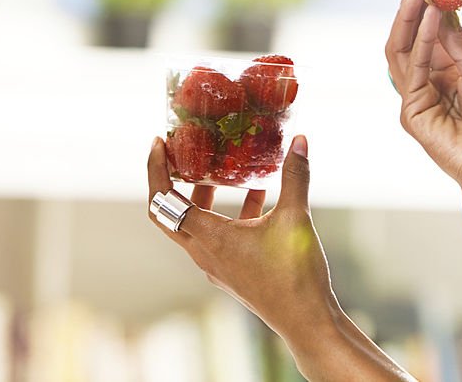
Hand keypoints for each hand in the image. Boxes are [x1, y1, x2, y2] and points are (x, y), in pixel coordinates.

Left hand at [146, 135, 336, 342]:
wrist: (306, 320)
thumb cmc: (295, 275)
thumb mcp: (296, 218)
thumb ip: (295, 177)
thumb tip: (300, 141)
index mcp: (210, 238)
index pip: (164, 200)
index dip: (156, 169)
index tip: (160, 143)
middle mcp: (205, 253)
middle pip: (172, 211)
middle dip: (175, 179)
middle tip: (183, 153)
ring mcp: (218, 265)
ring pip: (197, 224)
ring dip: (206, 195)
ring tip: (225, 170)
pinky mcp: (233, 271)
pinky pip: (219, 236)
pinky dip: (229, 213)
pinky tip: (259, 197)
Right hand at [384, 0, 461, 189]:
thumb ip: (456, 42)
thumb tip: (438, 9)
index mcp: (443, 75)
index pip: (426, 35)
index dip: (426, 7)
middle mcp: (425, 84)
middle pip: (407, 40)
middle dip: (412, 8)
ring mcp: (415, 98)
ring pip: (401, 50)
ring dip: (410, 16)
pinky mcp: (412, 111)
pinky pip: (413, 68)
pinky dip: (420, 38)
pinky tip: (430, 15)